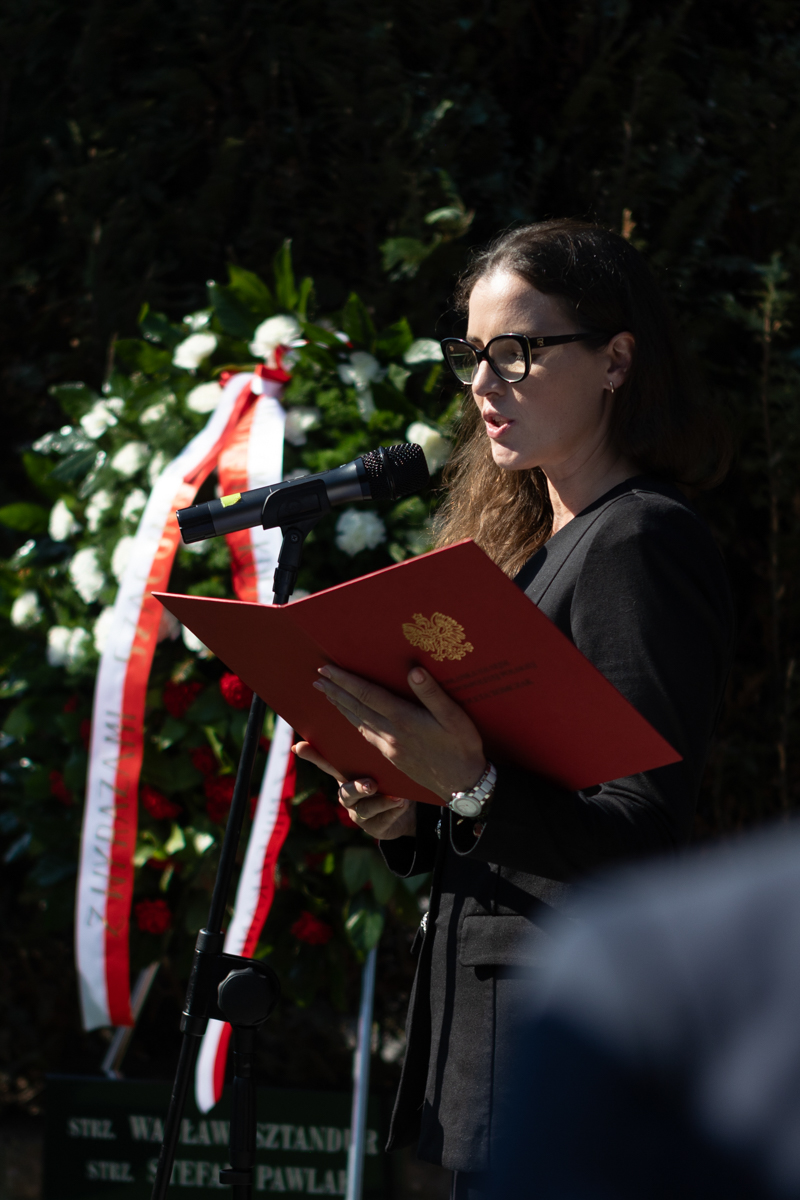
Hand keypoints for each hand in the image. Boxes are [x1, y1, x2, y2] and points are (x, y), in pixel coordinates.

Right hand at [292, 741, 416, 839]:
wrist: (406, 811)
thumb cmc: (390, 781)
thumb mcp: (384, 767)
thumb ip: (378, 759)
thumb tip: (382, 739)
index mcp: (346, 775)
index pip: (327, 764)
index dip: (313, 756)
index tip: (298, 747)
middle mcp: (347, 795)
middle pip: (347, 792)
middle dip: (358, 788)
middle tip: (371, 784)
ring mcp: (358, 814)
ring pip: (366, 809)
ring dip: (382, 802)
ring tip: (398, 798)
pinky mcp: (373, 828)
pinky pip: (382, 820)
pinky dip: (394, 811)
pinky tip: (402, 805)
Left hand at [310, 663, 486, 801]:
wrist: (462, 784)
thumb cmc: (462, 747)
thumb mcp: (454, 717)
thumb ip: (433, 694)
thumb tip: (414, 671)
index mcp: (403, 720)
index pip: (367, 695)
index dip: (346, 681)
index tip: (328, 669)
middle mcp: (391, 734)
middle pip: (356, 708)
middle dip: (335, 692)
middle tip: (317, 678)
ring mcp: (389, 748)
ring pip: (357, 723)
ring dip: (340, 707)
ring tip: (327, 694)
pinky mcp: (391, 758)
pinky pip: (365, 736)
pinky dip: (353, 723)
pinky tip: (352, 719)